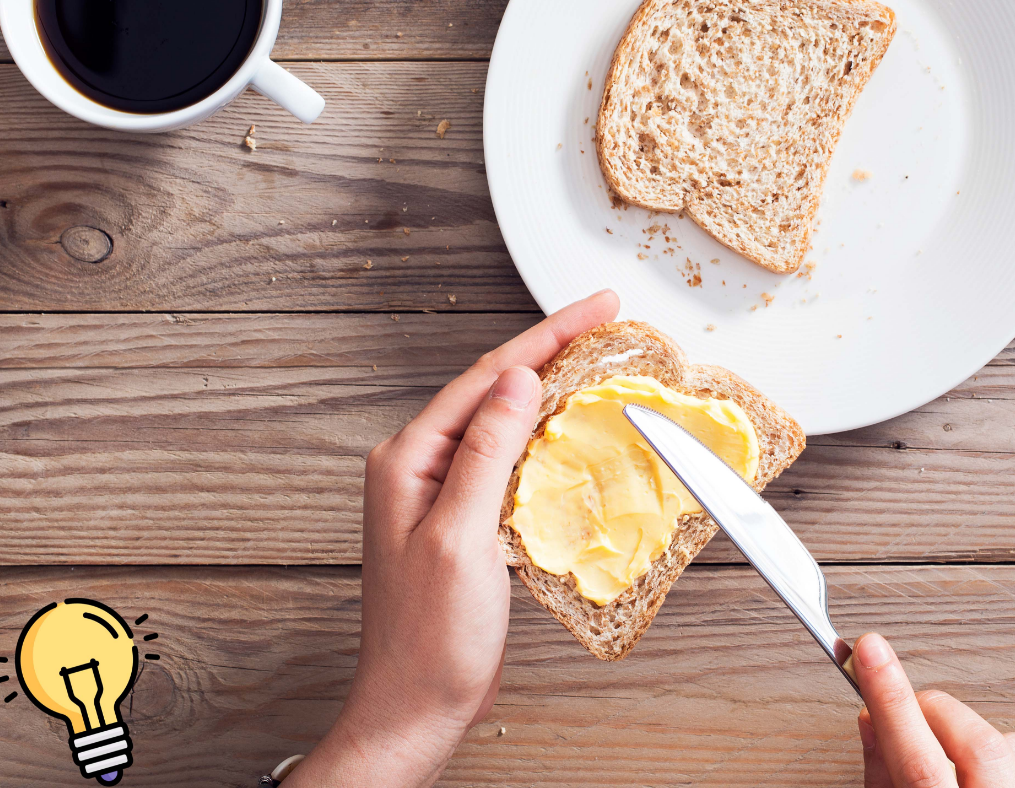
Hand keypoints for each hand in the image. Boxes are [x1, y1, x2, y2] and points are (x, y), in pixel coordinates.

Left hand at [291, 290, 619, 786]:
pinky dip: (546, 440)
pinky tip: (572, 432)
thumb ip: (487, 454)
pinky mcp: (464, 522)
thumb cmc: (428, 640)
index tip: (596, 308)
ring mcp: (440, 495)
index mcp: (407, 461)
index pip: (486, 377)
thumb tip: (517, 383)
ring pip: (504, 422)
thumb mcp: (462, 538)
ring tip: (599, 360)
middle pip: (495, 389)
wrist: (415, 706)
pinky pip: (509, 463)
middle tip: (608, 321)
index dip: (546, 336)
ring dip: (552, 391)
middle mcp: (418, 468)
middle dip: (552, 351)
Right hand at [852, 633, 1014, 787]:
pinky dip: (996, 751)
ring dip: (963, 735)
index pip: (919, 760)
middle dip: (930, 712)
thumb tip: (873, 719)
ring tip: (934, 756)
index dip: (892, 700)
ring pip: (1007, 741)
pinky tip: (970, 770)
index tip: (870, 651)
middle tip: (898, 712)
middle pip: (975, 740)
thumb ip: (883, 776)